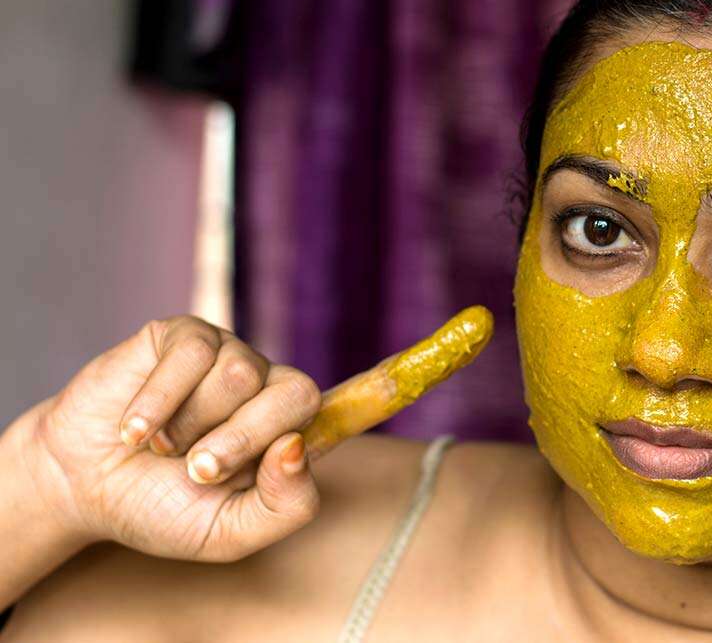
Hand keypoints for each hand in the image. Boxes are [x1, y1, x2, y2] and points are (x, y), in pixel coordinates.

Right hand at [15, 306, 490, 562]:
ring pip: (243, 376)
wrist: (85, 486)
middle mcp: (273, 385)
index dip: (425, 362)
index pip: (369, 395)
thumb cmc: (164, 510)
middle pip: (298, 396)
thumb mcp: (232, 533)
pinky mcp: (185, 334)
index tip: (480, 325)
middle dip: (240, 445)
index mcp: (298, 431)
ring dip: (193, 429)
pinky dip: (153, 408)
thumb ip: (282, 506)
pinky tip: (134, 427)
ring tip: (163, 444)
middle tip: (195, 470)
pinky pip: (189, 361)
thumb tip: (301, 448)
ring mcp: (232, 354)